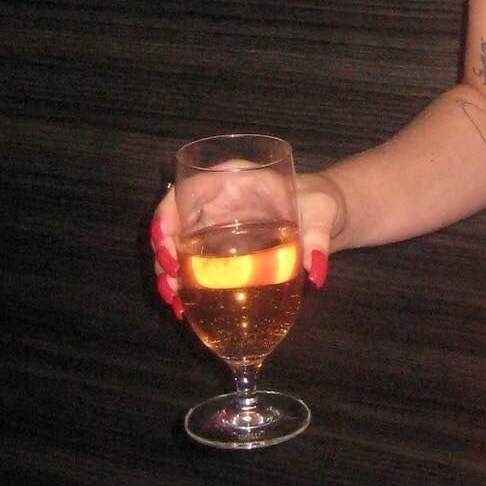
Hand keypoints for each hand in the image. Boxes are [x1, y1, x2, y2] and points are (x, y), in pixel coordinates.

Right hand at [149, 169, 343, 313]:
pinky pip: (192, 264)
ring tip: (174, 300)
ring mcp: (213, 226)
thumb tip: (314, 271)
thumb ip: (317, 238)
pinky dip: (184, 284)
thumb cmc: (318, 203)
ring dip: (169, 274)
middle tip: (170, 283)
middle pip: (174, 224)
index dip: (167, 214)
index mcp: (234, 179)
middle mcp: (215, 202)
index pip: (186, 189)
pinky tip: (182, 306)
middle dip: (163, 254)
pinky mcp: (218, 249)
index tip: (166, 240)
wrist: (320, 218)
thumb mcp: (321, 213)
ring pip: (177, 248)